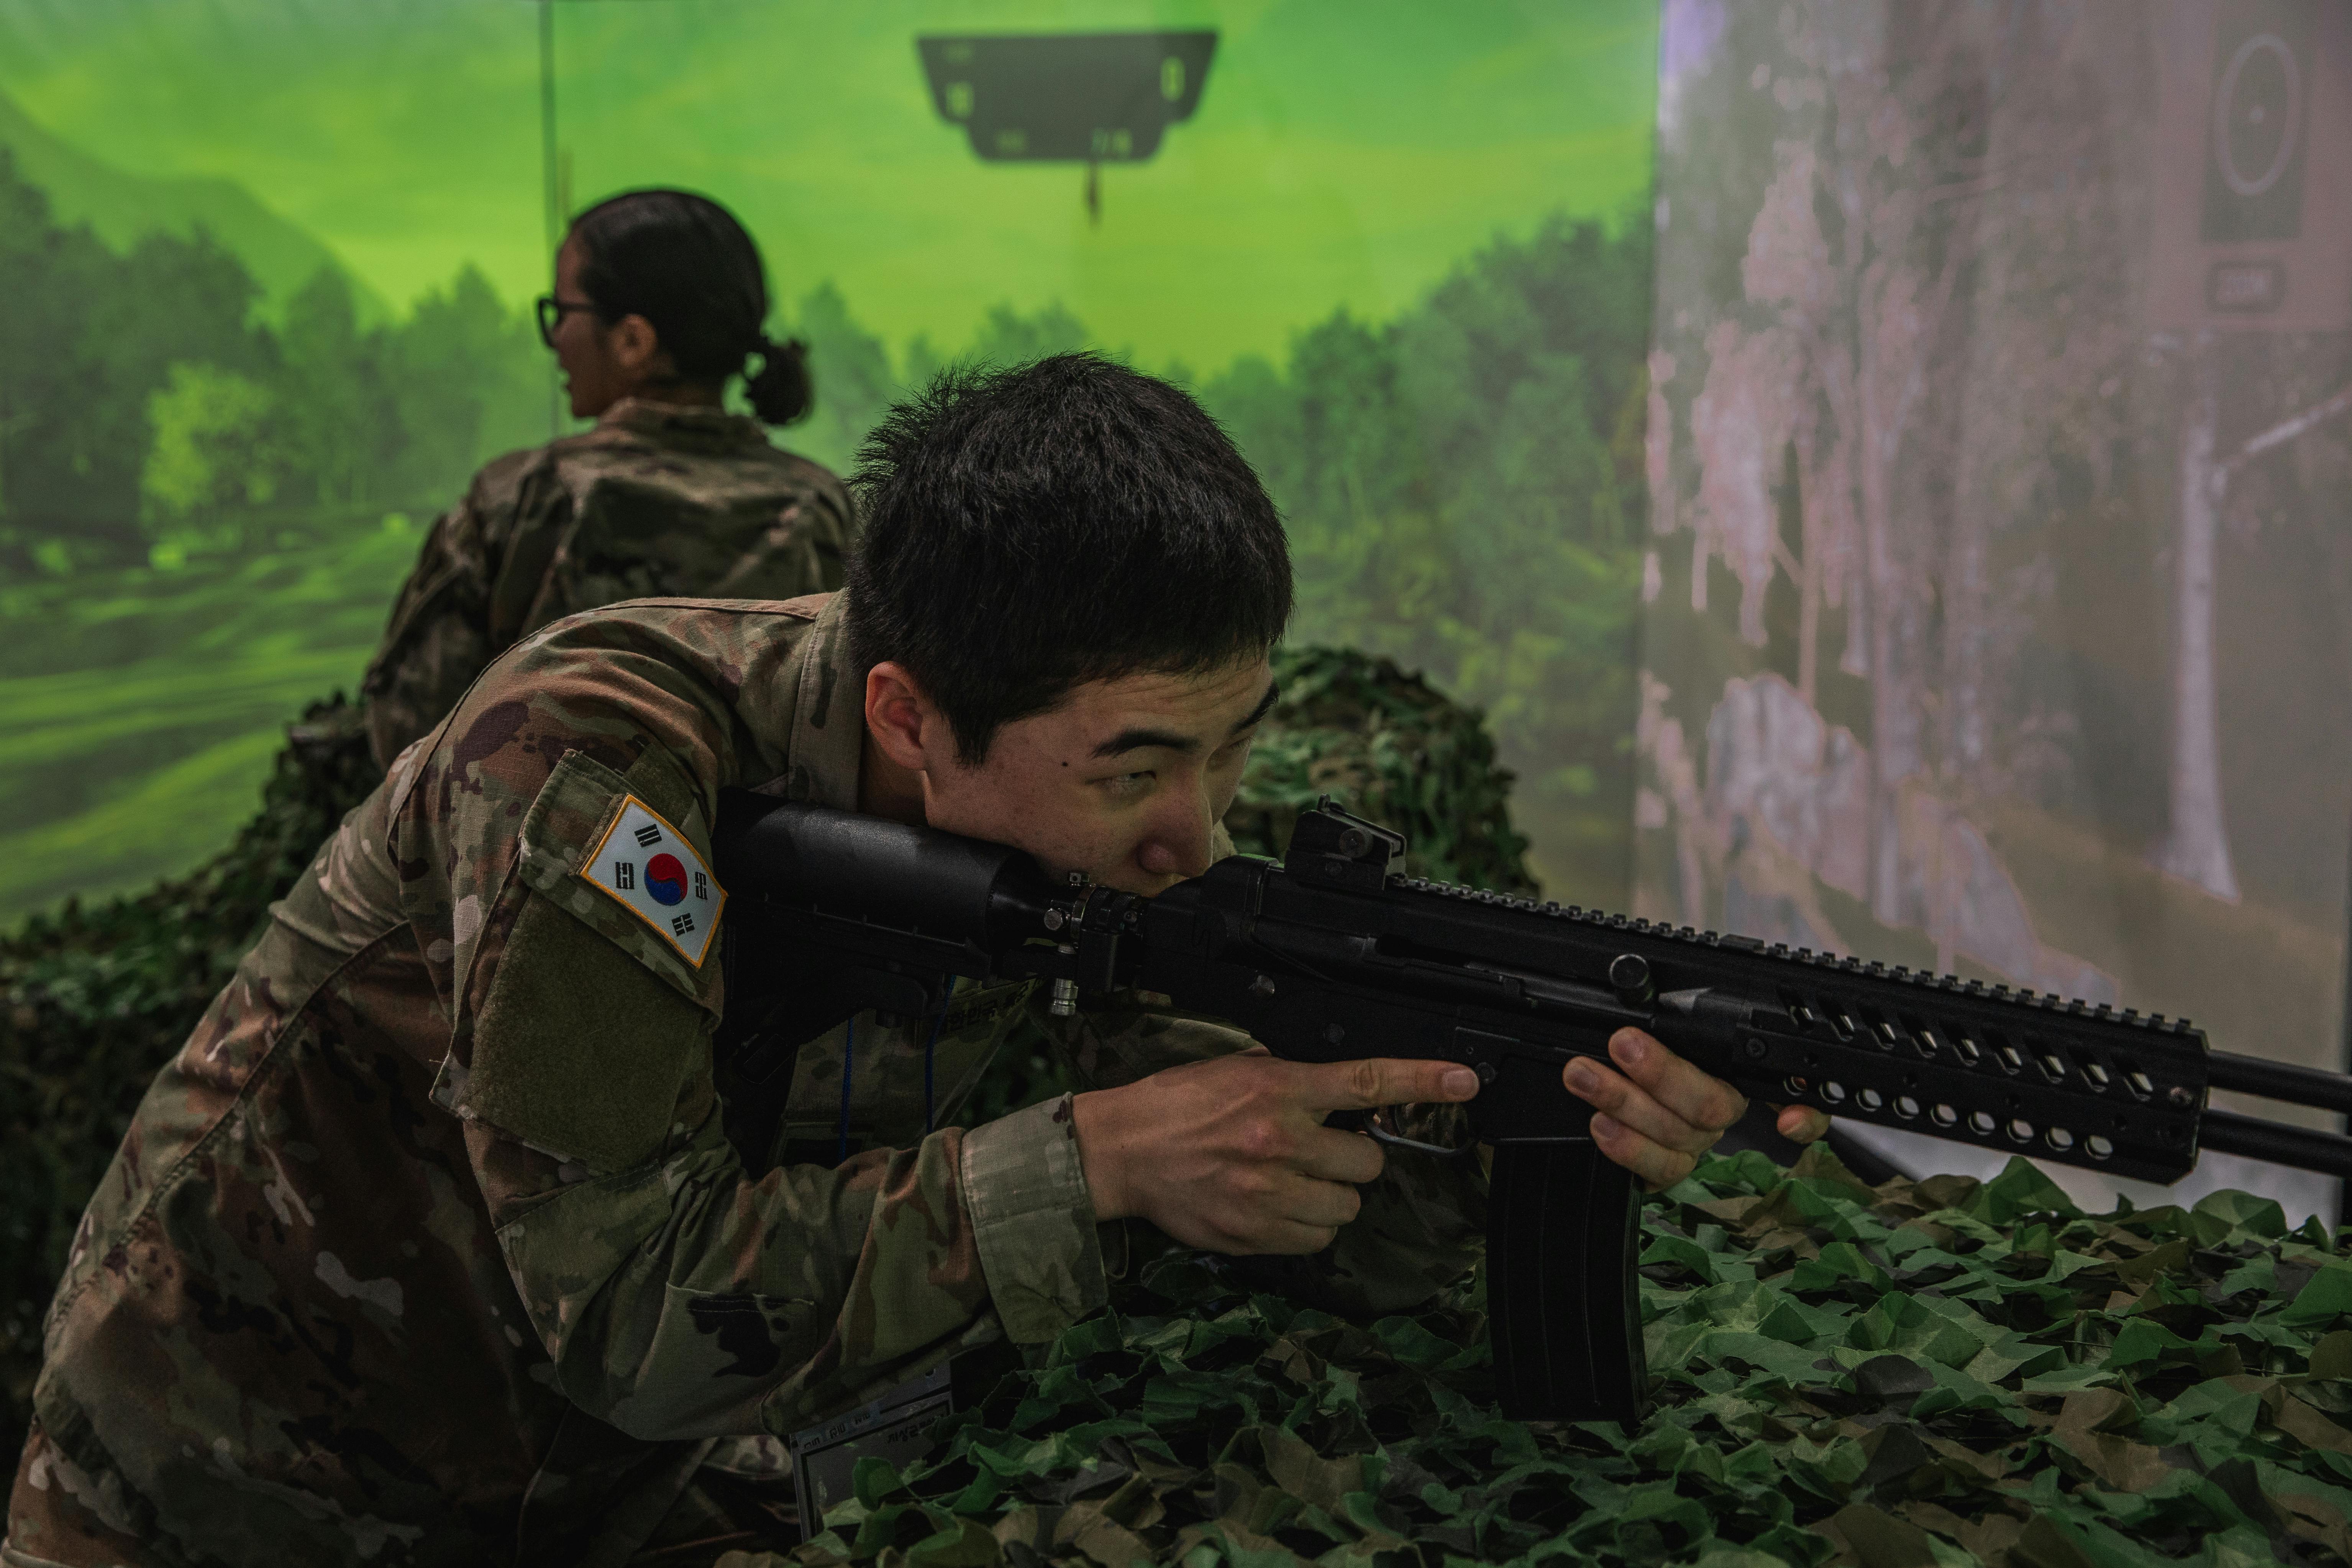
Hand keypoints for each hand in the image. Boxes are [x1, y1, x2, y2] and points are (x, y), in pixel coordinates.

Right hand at [1071, 1048, 1480, 1253]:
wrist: (1122, 1149)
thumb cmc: (1177, 1105)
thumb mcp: (1238, 1071)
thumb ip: (1293, 1083)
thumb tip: (1341, 1098)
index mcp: (1279, 1090)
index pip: (1367, 1082)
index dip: (1424, 1081)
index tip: (1464, 1082)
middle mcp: (1280, 1141)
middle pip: (1367, 1164)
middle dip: (1354, 1160)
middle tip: (1322, 1153)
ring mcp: (1269, 1192)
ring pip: (1346, 1209)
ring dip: (1331, 1198)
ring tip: (1295, 1183)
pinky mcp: (1254, 1233)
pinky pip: (1315, 1241)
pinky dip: (1306, 1228)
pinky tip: (1276, 1208)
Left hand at [1562, 1027, 1831, 1189]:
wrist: (1605, 1090)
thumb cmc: (1638, 1044)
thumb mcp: (1658, 1019)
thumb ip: (1669, 1011)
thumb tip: (1642, 978)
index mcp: (1732, 1071)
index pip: (1786, 1091)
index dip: (1803, 1113)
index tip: (1786, 1121)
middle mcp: (1719, 1110)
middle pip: (1711, 1105)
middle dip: (1662, 1073)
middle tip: (1621, 1045)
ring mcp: (1693, 1143)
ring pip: (1676, 1135)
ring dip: (1624, 1102)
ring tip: (1584, 1076)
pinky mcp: (1663, 1168)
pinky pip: (1655, 1169)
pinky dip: (1629, 1151)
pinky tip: (1601, 1126)